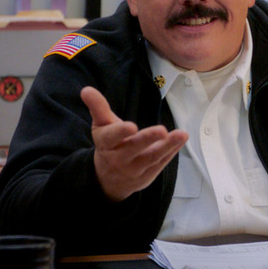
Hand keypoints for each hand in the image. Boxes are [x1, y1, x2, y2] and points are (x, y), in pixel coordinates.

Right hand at [80, 86, 187, 201]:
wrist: (108, 179)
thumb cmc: (108, 144)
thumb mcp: (101, 126)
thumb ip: (98, 107)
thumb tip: (86, 90)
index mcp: (106, 143)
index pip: (112, 137)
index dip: (121, 132)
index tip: (132, 126)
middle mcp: (119, 158)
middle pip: (134, 148)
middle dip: (148, 139)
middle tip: (162, 130)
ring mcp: (135, 169)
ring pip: (152, 157)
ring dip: (167, 146)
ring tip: (181, 134)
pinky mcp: (148, 175)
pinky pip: (161, 162)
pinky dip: (172, 151)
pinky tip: (181, 139)